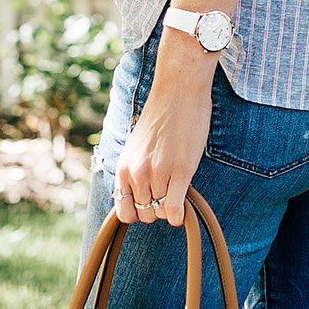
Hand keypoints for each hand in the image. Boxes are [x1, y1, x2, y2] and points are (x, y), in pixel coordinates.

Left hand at [114, 39, 214, 227]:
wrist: (177, 92)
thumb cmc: (160, 118)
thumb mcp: (136, 147)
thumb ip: (134, 171)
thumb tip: (138, 196)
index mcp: (123, 168)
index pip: (124, 212)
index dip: (138, 212)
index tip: (150, 201)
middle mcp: (136, 173)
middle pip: (145, 215)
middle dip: (156, 209)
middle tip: (167, 192)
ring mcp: (157, 173)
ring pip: (160, 213)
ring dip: (170, 207)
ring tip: (177, 189)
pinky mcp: (180, 171)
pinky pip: (174, 210)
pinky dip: (179, 216)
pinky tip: (184, 208)